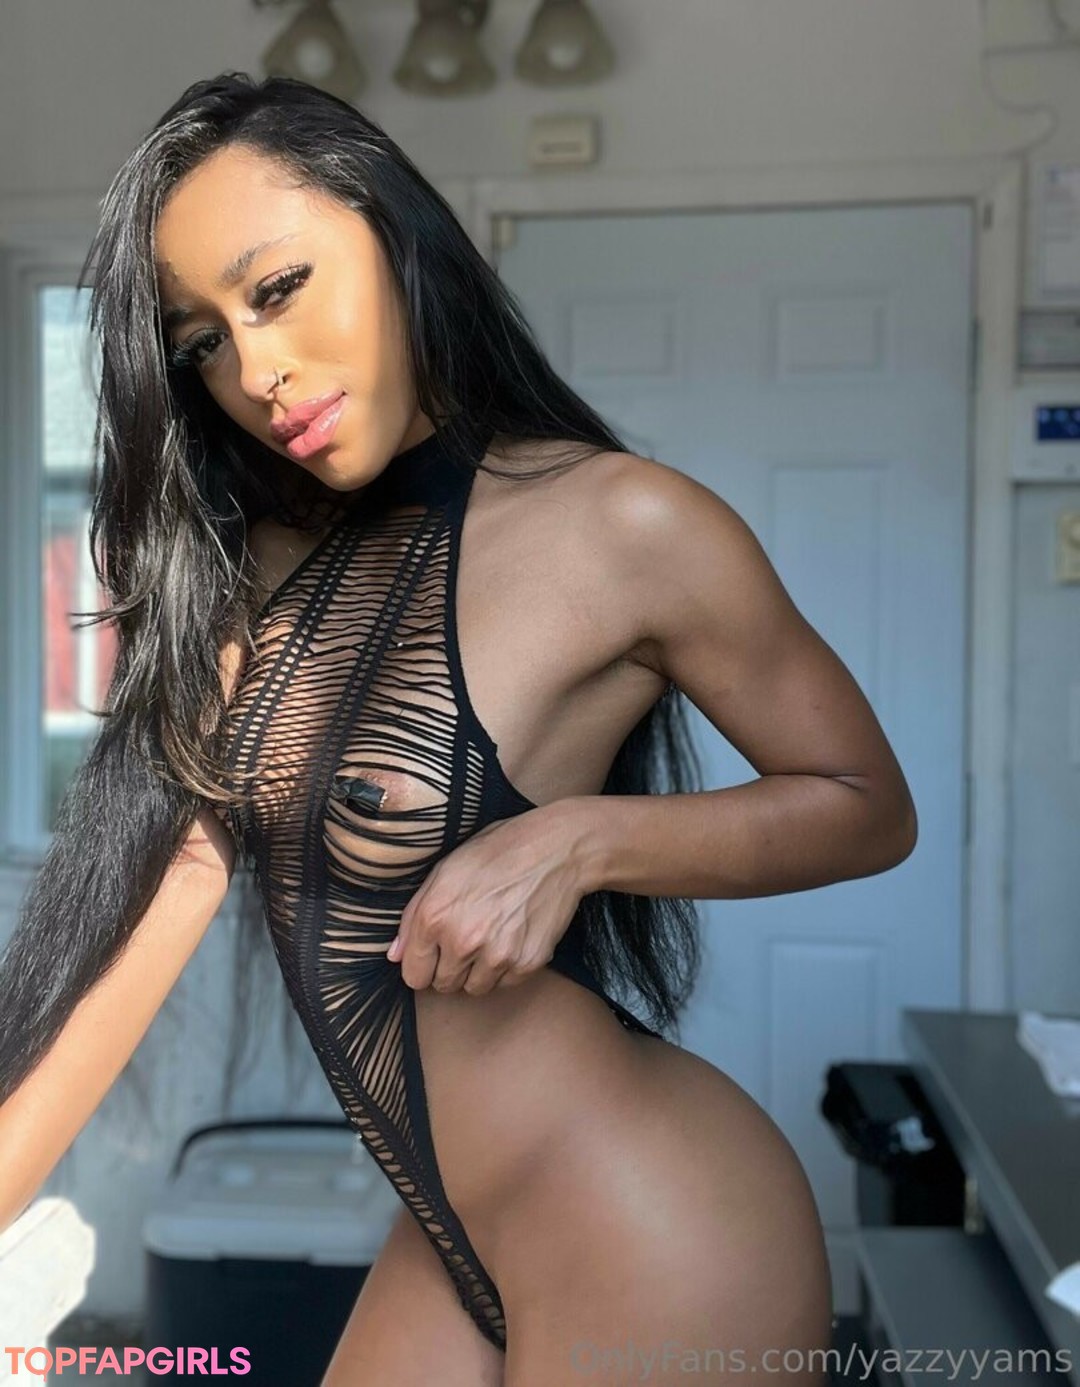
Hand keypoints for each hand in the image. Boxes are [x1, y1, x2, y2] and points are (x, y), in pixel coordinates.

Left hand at [385, 802, 588, 994]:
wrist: (555, 850)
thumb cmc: (497, 852)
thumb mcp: (444, 871)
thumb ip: (414, 916)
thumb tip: (395, 955)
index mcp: (434, 916)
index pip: (413, 975)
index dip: (423, 964)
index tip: (434, 954)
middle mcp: (462, 940)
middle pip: (443, 986)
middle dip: (450, 967)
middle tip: (468, 938)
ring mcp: (496, 955)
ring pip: (474, 988)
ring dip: (478, 971)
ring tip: (492, 936)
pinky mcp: (526, 963)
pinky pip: (505, 983)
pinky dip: (506, 968)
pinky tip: (512, 937)